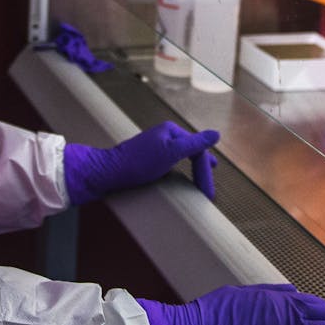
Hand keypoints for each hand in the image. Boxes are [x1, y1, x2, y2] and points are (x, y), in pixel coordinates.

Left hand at [63, 122, 218, 204]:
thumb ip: (194, 144)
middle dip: (202, 169)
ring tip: (202, 177)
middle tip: (209, 189)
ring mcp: (154, 145)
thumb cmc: (138, 163)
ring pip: (181, 156)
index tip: (208, 193)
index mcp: (170, 131)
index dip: (205, 171)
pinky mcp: (146, 157)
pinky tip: (179, 175)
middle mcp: (163, 135)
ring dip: (193, 167)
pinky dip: (180, 169)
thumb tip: (216, 134)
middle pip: (191, 151)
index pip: (197, 149)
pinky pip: (170, 162)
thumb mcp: (171, 153)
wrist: (108, 172)